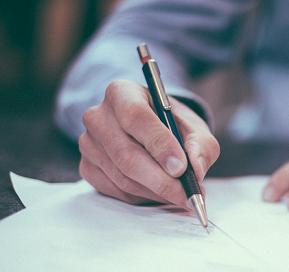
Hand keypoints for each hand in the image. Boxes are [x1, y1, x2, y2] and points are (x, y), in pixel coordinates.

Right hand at [78, 80, 218, 208]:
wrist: (153, 131)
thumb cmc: (172, 125)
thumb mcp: (194, 127)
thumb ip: (201, 145)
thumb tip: (196, 168)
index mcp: (122, 93)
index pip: (136, 117)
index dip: (159, 144)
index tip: (181, 167)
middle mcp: (98, 116)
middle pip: (126, 154)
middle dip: (161, 180)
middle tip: (187, 194)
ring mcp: (89, 143)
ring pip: (122, 177)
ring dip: (156, 192)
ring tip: (181, 195)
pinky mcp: (87, 167)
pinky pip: (116, 190)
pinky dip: (143, 197)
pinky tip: (161, 193)